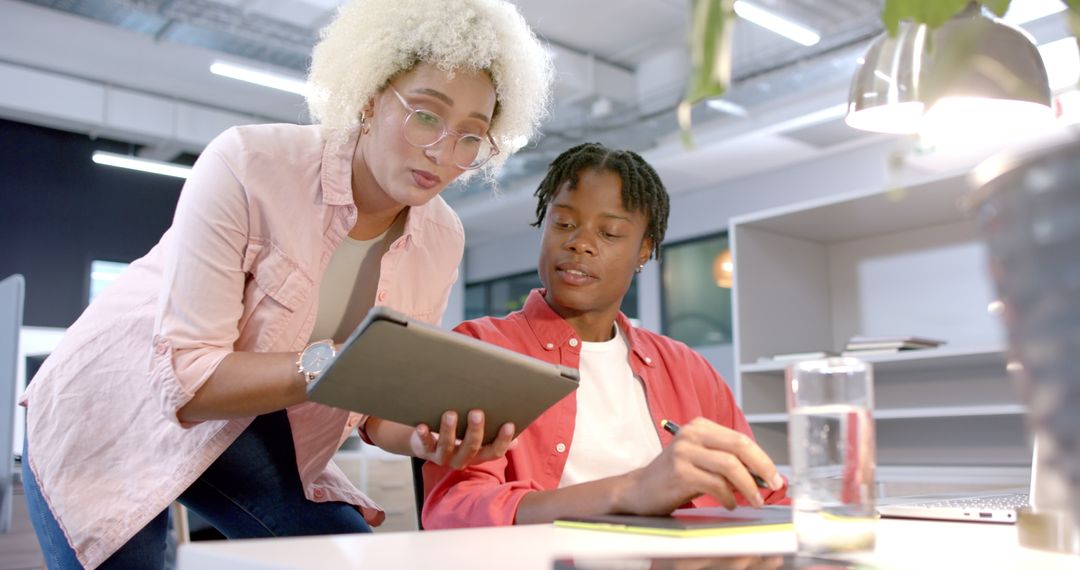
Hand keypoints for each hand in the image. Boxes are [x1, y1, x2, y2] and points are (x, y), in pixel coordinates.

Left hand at [409, 409, 514, 468]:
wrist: (427, 442)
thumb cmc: (459, 433)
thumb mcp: (477, 435)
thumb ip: (494, 434)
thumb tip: (517, 435)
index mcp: (478, 455)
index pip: (494, 452)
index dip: (503, 440)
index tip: (509, 424)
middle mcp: (462, 459)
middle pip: (471, 448)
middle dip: (475, 431)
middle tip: (477, 412)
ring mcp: (443, 457)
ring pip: (447, 447)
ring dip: (449, 431)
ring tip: (450, 414)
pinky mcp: (426, 451)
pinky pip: (425, 445)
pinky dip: (423, 436)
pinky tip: (423, 426)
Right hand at [620, 417, 782, 514]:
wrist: (640, 490)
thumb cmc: (676, 477)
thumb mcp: (703, 461)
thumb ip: (729, 462)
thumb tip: (764, 474)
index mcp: (700, 426)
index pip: (740, 439)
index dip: (762, 458)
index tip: (774, 476)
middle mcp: (691, 434)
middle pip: (739, 446)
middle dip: (762, 468)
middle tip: (774, 485)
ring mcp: (684, 452)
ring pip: (730, 466)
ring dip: (748, 487)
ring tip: (754, 500)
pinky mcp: (679, 471)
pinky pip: (715, 484)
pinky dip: (728, 497)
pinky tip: (729, 504)